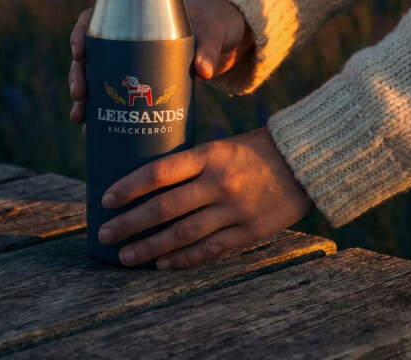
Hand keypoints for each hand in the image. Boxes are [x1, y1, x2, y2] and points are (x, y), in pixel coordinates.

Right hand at [68, 0, 253, 122]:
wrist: (222, 38)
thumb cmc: (213, 26)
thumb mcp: (212, 32)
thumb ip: (209, 49)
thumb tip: (204, 72)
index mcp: (135, 17)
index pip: (95, 19)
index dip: (81, 34)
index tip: (78, 51)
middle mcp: (125, 40)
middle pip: (89, 55)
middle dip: (78, 75)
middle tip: (79, 95)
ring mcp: (129, 63)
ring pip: (95, 78)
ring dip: (83, 100)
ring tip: (80, 119)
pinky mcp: (139, 83)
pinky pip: (113, 97)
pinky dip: (101, 114)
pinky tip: (92, 131)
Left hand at [97, 128, 312, 268]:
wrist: (305, 161)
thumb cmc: (255, 149)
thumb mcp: (220, 145)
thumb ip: (191, 163)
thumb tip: (149, 183)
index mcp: (208, 155)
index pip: (158, 172)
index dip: (128, 187)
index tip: (106, 199)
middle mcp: (218, 182)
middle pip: (164, 207)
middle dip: (130, 223)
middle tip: (105, 233)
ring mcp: (234, 209)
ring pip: (182, 234)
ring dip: (150, 248)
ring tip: (126, 257)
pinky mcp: (249, 231)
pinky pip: (209, 249)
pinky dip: (183, 259)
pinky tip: (163, 264)